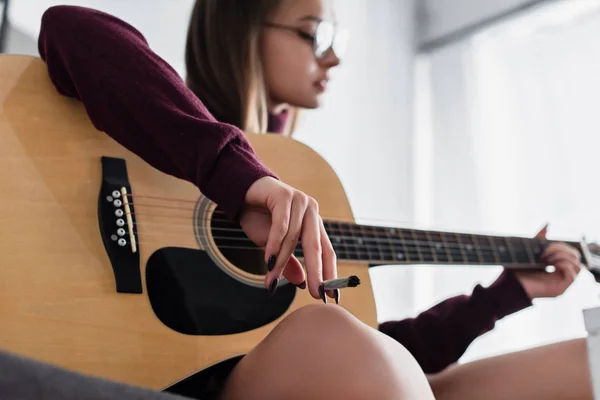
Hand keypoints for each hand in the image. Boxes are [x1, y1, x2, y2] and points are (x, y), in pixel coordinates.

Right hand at [240, 177, 336, 300]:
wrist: (240, 192)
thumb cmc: (258, 217)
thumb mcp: (273, 246)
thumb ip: (289, 262)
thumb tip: (302, 283)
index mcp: (314, 224)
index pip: (327, 251)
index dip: (330, 274)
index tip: (331, 297)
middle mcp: (311, 212)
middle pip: (316, 246)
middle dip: (317, 272)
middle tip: (316, 293)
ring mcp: (300, 201)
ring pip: (293, 238)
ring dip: (281, 261)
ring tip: (271, 280)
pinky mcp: (285, 195)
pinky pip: (281, 225)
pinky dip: (274, 244)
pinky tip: (269, 260)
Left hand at [514, 224, 581, 298]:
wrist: (510, 285)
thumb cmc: (518, 270)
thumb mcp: (530, 251)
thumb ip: (539, 239)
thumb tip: (547, 225)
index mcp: (556, 266)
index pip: (570, 252)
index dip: (560, 245)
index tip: (545, 246)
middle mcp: (562, 275)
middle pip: (576, 256)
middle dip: (562, 250)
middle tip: (545, 253)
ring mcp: (563, 282)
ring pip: (577, 264)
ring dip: (562, 257)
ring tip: (547, 260)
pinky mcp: (561, 288)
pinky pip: (573, 273)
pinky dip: (564, 265)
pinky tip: (551, 265)